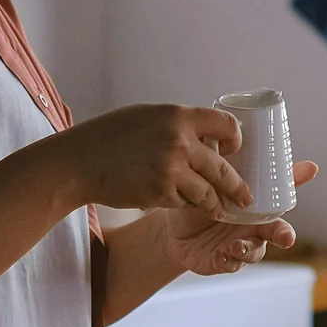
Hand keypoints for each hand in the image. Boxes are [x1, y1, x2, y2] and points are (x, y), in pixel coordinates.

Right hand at [57, 103, 247, 219]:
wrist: (81, 160)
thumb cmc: (110, 135)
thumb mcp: (148, 116)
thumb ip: (178, 125)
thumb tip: (205, 137)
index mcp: (178, 116)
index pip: (226, 126)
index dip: (234, 139)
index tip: (232, 150)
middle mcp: (179, 142)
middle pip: (223, 169)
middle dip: (237, 187)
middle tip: (245, 197)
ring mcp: (171, 170)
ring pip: (207, 193)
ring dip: (214, 203)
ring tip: (219, 209)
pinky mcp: (160, 193)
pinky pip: (184, 202)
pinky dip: (184, 203)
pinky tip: (177, 200)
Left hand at [156, 161, 319, 273]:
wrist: (173, 227)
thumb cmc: (201, 197)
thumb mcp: (213, 175)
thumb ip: (228, 156)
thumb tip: (235, 127)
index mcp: (258, 206)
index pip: (281, 202)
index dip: (296, 189)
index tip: (306, 182)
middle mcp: (255, 226)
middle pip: (277, 231)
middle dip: (283, 234)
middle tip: (286, 237)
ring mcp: (241, 245)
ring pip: (255, 251)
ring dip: (250, 249)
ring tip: (237, 246)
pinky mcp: (224, 261)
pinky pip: (231, 264)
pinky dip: (230, 261)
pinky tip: (224, 255)